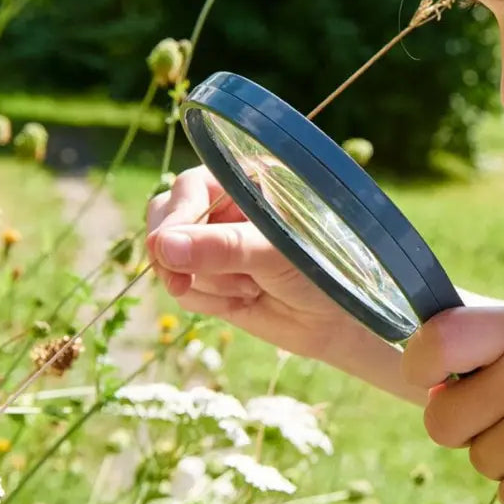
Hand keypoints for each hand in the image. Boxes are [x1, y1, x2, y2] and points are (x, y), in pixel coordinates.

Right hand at [146, 166, 366, 362]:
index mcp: (248, 181)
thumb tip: (164, 246)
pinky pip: (183, 288)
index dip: (176, 218)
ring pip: (170, 258)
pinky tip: (244, 301)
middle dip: (178, 255)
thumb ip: (224, 247)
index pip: (190, 187)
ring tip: (253, 289)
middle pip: (166, 218)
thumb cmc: (324, 272)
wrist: (338, 322)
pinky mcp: (211, 278)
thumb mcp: (277, 253)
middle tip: (183, 282)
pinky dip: (207, 301)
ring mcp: (215, 243)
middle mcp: (226, 207)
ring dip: (206, 283)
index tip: (168, 250)